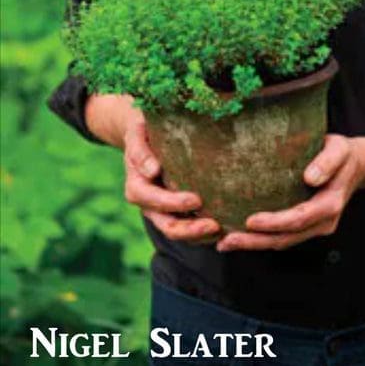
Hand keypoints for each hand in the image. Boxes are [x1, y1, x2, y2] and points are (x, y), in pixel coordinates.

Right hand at [89, 96, 220, 244]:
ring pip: (181, 233)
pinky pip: (191, 228)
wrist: (146, 133)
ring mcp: (163, 211)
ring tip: (224, 230)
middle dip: (191, 229)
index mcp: (137, 187)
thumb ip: (140, 151)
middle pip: (167, 226)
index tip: (196, 199)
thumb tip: (153, 170)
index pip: (154, 201)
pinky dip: (206, 233)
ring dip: (201, 236)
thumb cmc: (144, 129)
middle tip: (215, 225)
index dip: (173, 203)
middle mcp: (149, 205)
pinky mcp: (177, 212)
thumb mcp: (137, 133)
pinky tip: (227, 229)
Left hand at [216, 134, 364, 251]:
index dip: (274, 223)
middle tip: (226, 241)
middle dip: (255, 242)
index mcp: (330, 205)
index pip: (298, 219)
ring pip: (282, 242)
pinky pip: (282, 236)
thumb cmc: (344, 154)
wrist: (355, 165)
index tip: (249, 221)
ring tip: (225, 242)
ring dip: (254, 244)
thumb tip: (310, 177)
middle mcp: (323, 222)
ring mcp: (314, 227)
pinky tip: (240, 235)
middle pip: (286, 238)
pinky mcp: (305, 226)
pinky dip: (261, 238)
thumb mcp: (339, 149)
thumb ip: (327, 162)